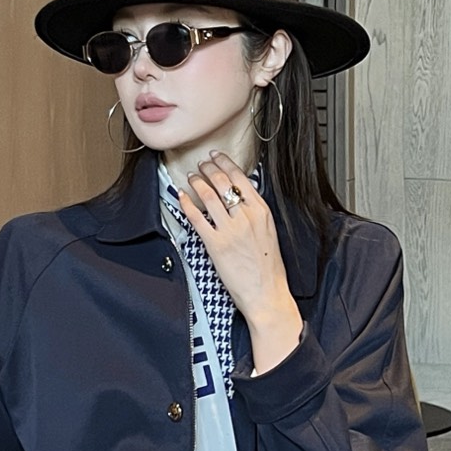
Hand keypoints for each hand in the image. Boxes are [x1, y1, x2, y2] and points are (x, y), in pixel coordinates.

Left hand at [174, 150, 298, 337]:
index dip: (225, 164)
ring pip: (208, 196)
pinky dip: (186, 204)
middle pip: (222, 183)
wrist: (267, 293)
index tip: (216, 157)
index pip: (241, 178)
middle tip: (200, 165)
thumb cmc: (269, 268)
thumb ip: (255, 213)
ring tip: (191, 177)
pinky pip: (196, 218)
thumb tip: (241, 197)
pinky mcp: (216, 244)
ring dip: (196, 182)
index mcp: (261, 211)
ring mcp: (230, 230)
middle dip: (208, 169)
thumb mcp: (269, 231)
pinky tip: (181, 197)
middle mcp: (246, 216)